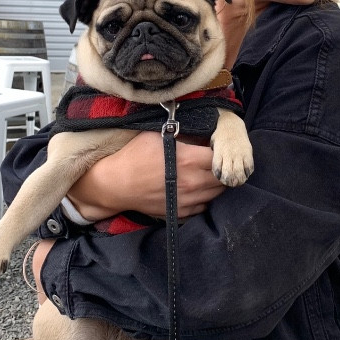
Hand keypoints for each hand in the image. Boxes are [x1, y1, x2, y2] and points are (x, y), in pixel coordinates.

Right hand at [66, 131, 225, 220]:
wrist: (116, 184)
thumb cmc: (135, 155)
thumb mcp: (158, 134)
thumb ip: (183, 131)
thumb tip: (202, 127)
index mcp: (189, 160)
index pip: (220, 157)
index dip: (221, 151)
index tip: (217, 147)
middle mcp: (193, 182)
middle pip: (223, 178)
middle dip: (223, 168)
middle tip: (217, 161)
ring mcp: (188, 200)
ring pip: (217, 194)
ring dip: (216, 183)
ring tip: (209, 173)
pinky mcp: (181, 212)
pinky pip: (204, 207)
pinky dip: (206, 198)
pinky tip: (198, 188)